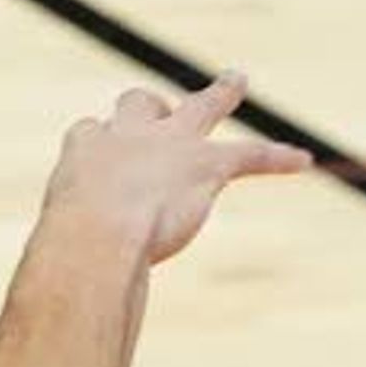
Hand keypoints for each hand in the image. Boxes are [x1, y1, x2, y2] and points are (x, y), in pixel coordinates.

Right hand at [44, 74, 314, 265]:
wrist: (98, 235)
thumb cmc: (70, 245)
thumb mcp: (61, 241)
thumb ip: (70, 251)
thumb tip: (65, 287)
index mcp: (85, 150)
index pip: (91, 132)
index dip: (97, 146)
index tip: (95, 168)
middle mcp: (128, 135)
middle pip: (139, 103)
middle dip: (147, 107)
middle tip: (156, 109)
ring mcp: (171, 145)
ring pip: (202, 107)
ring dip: (222, 93)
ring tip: (236, 80)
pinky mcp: (206, 165)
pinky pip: (251, 154)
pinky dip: (278, 157)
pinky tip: (304, 159)